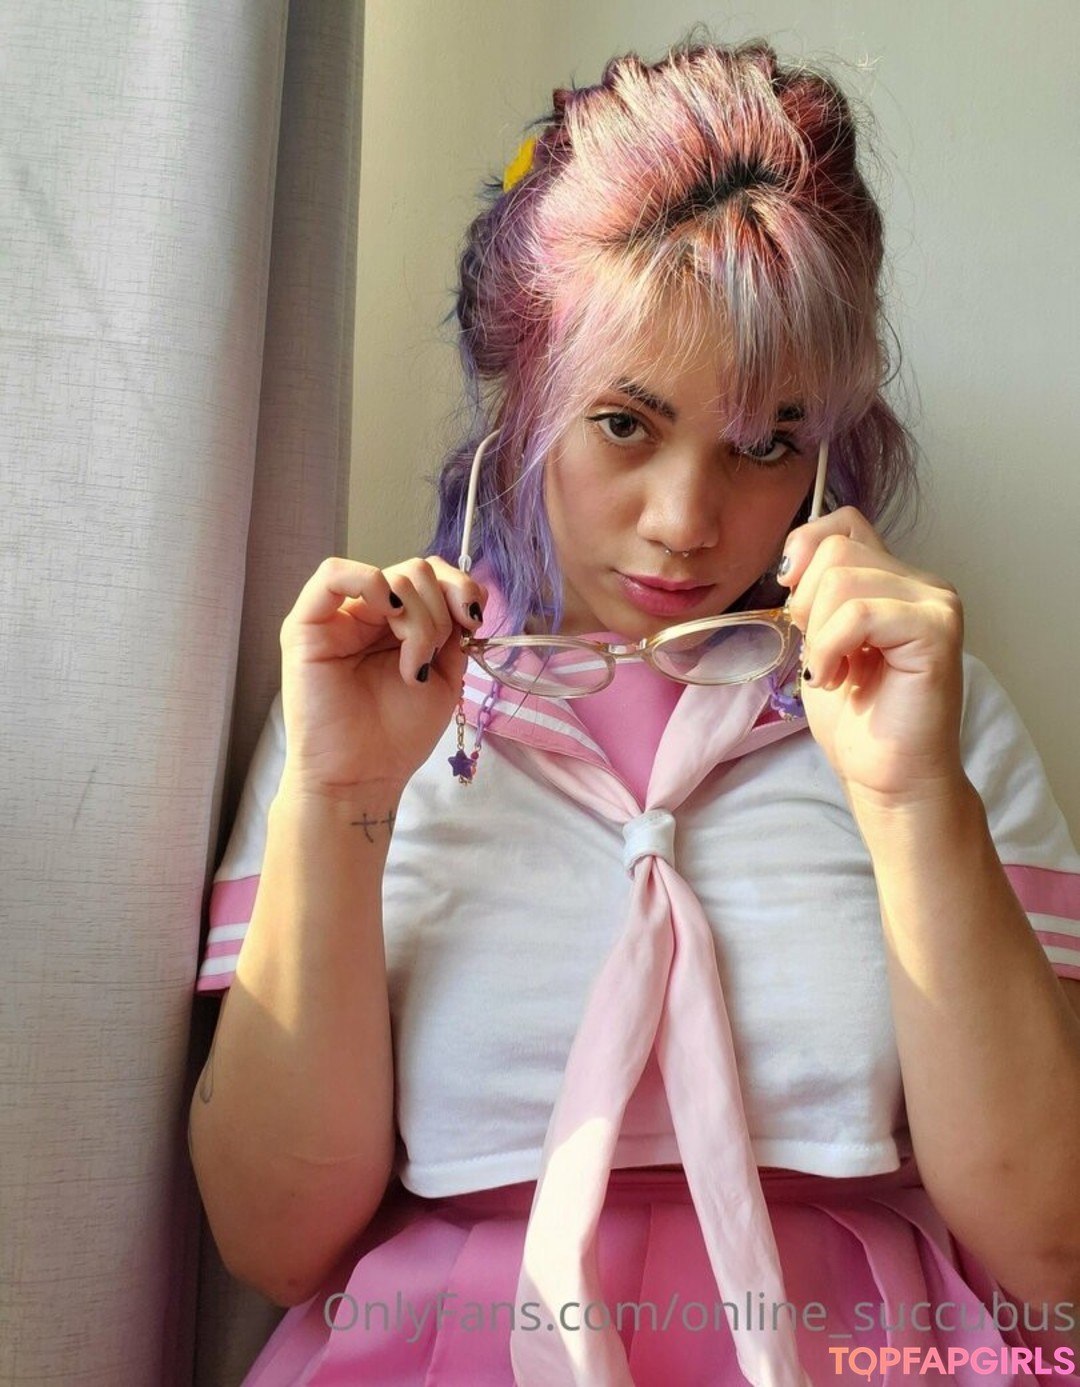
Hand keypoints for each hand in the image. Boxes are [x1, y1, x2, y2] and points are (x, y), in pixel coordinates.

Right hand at [277, 556, 486, 798]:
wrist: (362, 777)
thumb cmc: (396, 735)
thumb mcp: (444, 676)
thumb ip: (453, 632)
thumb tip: (468, 595)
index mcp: (396, 624)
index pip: (431, 576)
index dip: (459, 587)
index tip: (472, 622)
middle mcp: (366, 614)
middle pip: (415, 571)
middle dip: (440, 611)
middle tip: (432, 656)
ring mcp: (335, 617)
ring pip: (389, 576)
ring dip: (418, 619)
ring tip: (412, 666)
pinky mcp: (305, 626)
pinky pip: (332, 574)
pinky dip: (371, 583)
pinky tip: (390, 616)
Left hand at [778, 508, 966, 808]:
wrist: (887, 777)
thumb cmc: (857, 719)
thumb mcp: (821, 641)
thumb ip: (818, 594)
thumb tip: (790, 562)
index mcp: (895, 580)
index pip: (843, 522)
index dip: (804, 549)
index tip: (790, 598)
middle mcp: (923, 583)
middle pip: (836, 548)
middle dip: (806, 604)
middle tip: (820, 653)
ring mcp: (935, 603)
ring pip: (843, 577)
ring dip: (818, 633)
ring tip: (832, 671)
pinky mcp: (935, 630)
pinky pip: (860, 612)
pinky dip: (832, 647)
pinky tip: (837, 678)